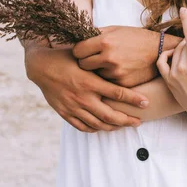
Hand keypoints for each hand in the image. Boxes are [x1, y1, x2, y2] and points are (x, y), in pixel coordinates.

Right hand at [25, 46, 148, 132]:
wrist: (40, 67)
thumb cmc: (64, 57)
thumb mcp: (84, 57)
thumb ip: (101, 63)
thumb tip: (122, 61)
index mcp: (89, 81)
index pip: (117, 93)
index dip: (133, 100)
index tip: (146, 103)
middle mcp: (82, 97)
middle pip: (110, 115)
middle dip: (127, 120)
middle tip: (139, 121)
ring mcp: (73, 107)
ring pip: (98, 124)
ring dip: (114, 127)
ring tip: (124, 125)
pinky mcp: (65, 113)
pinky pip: (83, 127)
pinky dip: (95, 129)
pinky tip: (103, 127)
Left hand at [72, 26, 160, 87]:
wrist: (159, 50)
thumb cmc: (135, 38)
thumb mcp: (116, 29)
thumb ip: (96, 34)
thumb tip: (78, 38)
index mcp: (104, 41)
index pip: (77, 51)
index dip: (79, 51)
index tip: (84, 51)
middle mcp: (108, 57)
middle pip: (83, 65)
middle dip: (86, 62)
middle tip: (93, 59)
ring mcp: (116, 72)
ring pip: (95, 75)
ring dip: (99, 71)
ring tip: (110, 63)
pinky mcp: (122, 83)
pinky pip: (107, 82)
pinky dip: (110, 78)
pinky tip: (118, 70)